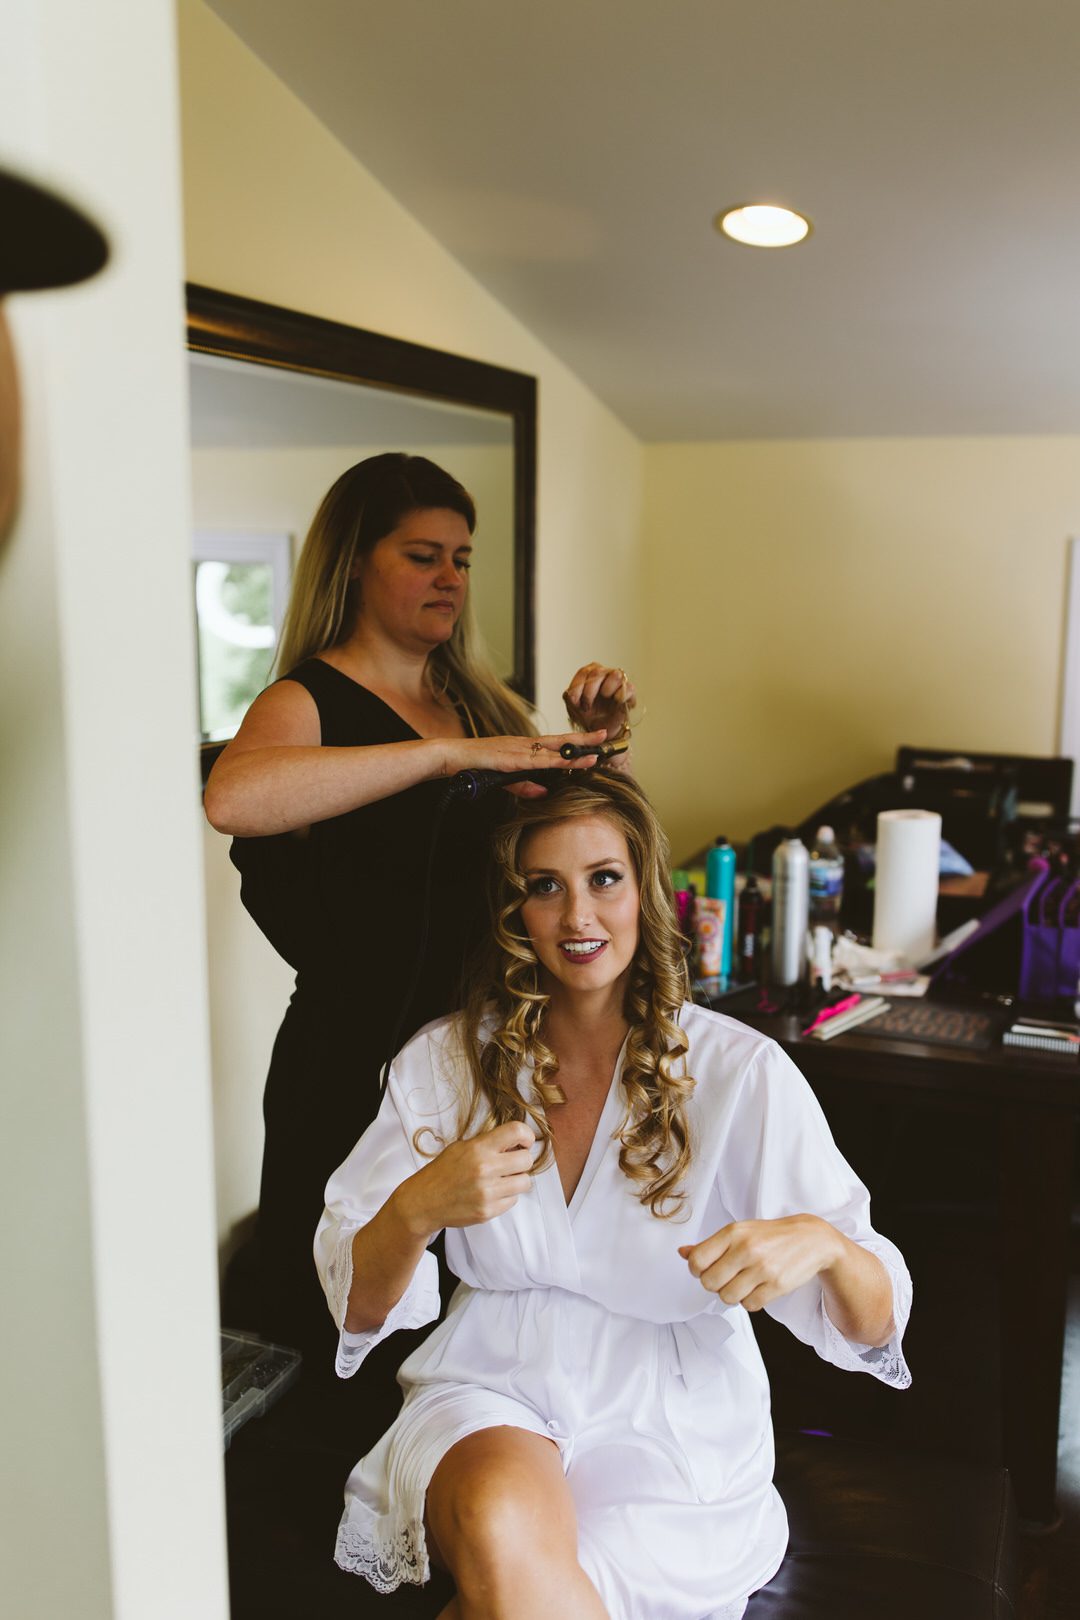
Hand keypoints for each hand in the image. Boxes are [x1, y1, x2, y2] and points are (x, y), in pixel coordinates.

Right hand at [394, 1120, 535, 1235]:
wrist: (423, 1202)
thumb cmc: (443, 1172)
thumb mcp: (461, 1147)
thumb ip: (489, 1143)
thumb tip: (518, 1142)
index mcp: (478, 1148)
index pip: (517, 1131)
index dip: (526, 1135)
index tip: (523, 1142)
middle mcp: (484, 1169)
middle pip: (527, 1160)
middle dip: (522, 1160)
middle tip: (511, 1163)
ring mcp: (487, 1192)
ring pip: (524, 1182)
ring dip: (516, 1180)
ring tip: (501, 1179)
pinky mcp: (488, 1211)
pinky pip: (513, 1200)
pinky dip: (506, 1196)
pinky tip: (491, 1193)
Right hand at [446, 729, 606, 798]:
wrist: (453, 757)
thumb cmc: (475, 765)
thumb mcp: (505, 779)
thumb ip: (525, 786)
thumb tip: (544, 792)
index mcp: (524, 747)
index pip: (555, 744)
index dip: (574, 743)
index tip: (593, 741)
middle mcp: (525, 744)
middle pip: (560, 740)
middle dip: (584, 739)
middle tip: (605, 735)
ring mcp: (520, 749)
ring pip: (554, 749)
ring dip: (576, 750)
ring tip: (596, 750)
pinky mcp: (513, 758)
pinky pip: (539, 760)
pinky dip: (556, 761)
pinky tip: (569, 762)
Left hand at [563, 663, 635, 741]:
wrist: (601, 730)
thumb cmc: (588, 715)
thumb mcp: (573, 707)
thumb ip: (569, 697)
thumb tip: (570, 694)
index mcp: (590, 674)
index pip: (584, 672)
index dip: (577, 687)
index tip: (574, 701)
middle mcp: (605, 674)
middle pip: (597, 672)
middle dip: (589, 692)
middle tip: (586, 706)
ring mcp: (619, 682)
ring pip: (616, 675)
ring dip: (606, 689)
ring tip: (604, 699)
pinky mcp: (630, 692)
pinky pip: (628, 688)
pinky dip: (621, 695)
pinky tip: (615, 702)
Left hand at [678, 1215, 839, 1312]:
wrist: (811, 1238)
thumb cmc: (770, 1235)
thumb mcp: (739, 1231)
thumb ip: (710, 1244)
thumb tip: (682, 1253)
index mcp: (733, 1232)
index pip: (696, 1261)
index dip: (696, 1270)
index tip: (705, 1269)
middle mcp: (746, 1249)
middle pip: (709, 1283)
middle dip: (714, 1284)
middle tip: (726, 1277)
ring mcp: (763, 1268)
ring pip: (728, 1297)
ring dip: (732, 1294)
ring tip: (743, 1282)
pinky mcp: (777, 1286)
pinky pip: (749, 1306)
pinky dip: (749, 1301)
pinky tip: (757, 1287)